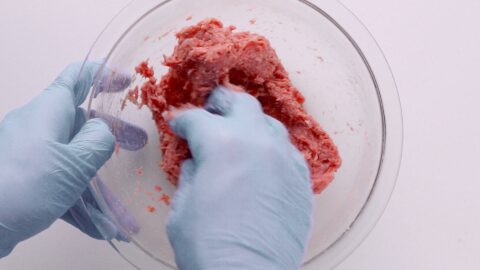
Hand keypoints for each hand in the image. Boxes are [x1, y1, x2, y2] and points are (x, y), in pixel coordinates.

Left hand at [0, 62, 140, 256]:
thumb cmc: (25, 186)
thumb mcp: (75, 163)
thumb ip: (99, 141)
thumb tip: (102, 131)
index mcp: (48, 111)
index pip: (77, 78)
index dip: (104, 74)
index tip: (128, 81)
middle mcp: (37, 127)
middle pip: (81, 124)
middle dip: (111, 138)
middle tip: (138, 145)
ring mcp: (29, 154)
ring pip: (73, 161)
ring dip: (99, 187)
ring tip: (123, 214)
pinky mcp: (24, 180)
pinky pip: (60, 184)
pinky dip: (81, 203)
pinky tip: (102, 228)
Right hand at [167, 86, 312, 269]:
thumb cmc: (209, 246)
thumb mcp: (182, 207)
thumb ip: (190, 175)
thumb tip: (195, 162)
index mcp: (223, 144)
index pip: (197, 119)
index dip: (182, 120)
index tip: (178, 125)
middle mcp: (258, 142)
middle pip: (240, 104)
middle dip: (221, 103)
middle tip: (211, 111)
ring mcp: (284, 159)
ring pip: (268, 123)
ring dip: (249, 123)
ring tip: (237, 133)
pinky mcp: (301, 180)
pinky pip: (287, 151)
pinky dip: (270, 148)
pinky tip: (262, 159)